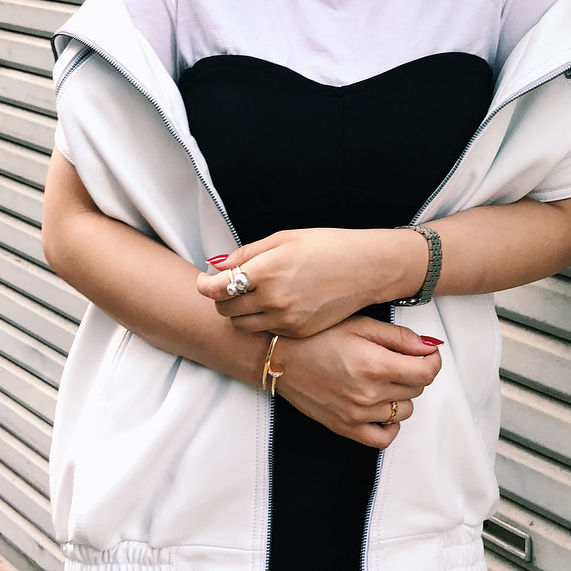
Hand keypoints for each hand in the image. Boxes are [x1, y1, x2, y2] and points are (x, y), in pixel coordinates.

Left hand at [196, 227, 427, 335]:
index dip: (205, 285)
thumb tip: (217, 264)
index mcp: (266, 271)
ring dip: (239, 312)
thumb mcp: (284, 239)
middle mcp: (273, 299)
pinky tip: (274, 305)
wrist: (366, 268)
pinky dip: (262, 320)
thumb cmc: (326, 246)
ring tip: (251, 296)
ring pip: (242, 325)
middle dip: (221, 298)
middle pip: (226, 310)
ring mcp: (286, 319)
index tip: (205, 280)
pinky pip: (267, 331)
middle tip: (229, 286)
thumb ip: (247, 254)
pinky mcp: (298, 331)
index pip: (217, 288)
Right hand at [272, 316, 442, 447]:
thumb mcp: (360, 324)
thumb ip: (399, 337)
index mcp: (375, 364)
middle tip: (396, 359)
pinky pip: (383, 438)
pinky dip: (390, 425)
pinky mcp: (346, 427)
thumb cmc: (318, 337)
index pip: (426, 372)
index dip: (433, 361)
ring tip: (383, 379)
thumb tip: (430, 346)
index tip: (428, 354)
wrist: (281, 358)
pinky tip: (382, 408)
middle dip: (414, 372)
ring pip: (404, 411)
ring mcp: (358, 414)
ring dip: (401, 395)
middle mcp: (369, 393)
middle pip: (416, 389)